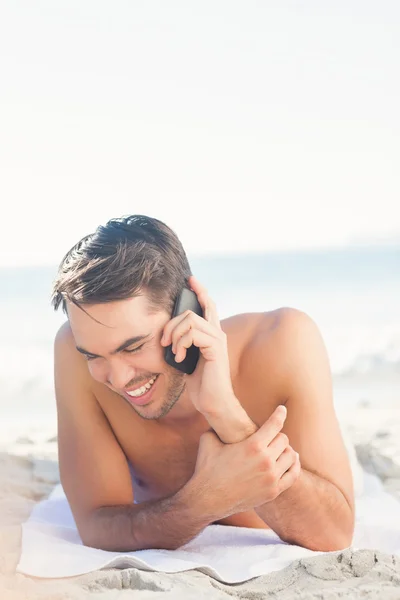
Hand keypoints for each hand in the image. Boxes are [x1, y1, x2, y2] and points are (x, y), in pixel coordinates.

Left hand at [161, 276, 240, 417]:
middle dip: (171, 323)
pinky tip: (178, 357)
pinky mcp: (215, 348)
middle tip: (163, 341)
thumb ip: (183, 343)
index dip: (200, 290)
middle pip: (191, 311)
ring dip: (174, 336)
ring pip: (190, 320)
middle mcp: (217, 333)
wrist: (213, 403)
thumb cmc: (201, 384)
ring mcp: (217, 340)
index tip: (190, 279)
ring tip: (173, 352)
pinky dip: (180, 344)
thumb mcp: (186, 359)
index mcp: (211, 334)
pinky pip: (192, 334)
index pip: (208, 305)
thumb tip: (168, 334)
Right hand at [189, 405, 300, 517]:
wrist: (207, 499)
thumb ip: (218, 426)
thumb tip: (219, 414)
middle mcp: (265, 461)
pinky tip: (291, 461)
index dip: (280, 413)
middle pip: (284, 439)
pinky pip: (293, 475)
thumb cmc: (207, 468)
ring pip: (291, 456)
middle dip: (277, 435)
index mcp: (252, 446)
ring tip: (280, 448)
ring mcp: (271, 478)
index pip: (275, 424)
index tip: (282, 409)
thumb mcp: (209, 440)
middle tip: (272, 435)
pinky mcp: (273, 491)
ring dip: (286, 450)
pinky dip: (294, 465)